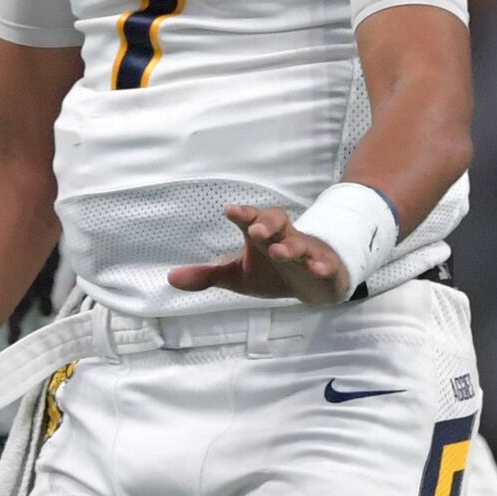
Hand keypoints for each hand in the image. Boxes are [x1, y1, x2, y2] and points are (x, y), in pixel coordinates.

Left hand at [165, 201, 350, 305]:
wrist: (314, 284)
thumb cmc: (272, 272)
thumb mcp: (238, 276)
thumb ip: (207, 275)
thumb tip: (171, 278)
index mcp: (262, 236)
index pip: (251, 219)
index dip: (243, 214)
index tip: (229, 211)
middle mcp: (284, 238)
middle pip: (278, 221)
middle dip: (267, 223)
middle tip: (254, 230)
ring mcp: (306, 252)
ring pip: (300, 243)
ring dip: (291, 246)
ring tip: (280, 252)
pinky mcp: (325, 268)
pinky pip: (325, 264)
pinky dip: (321, 265)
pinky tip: (317, 268)